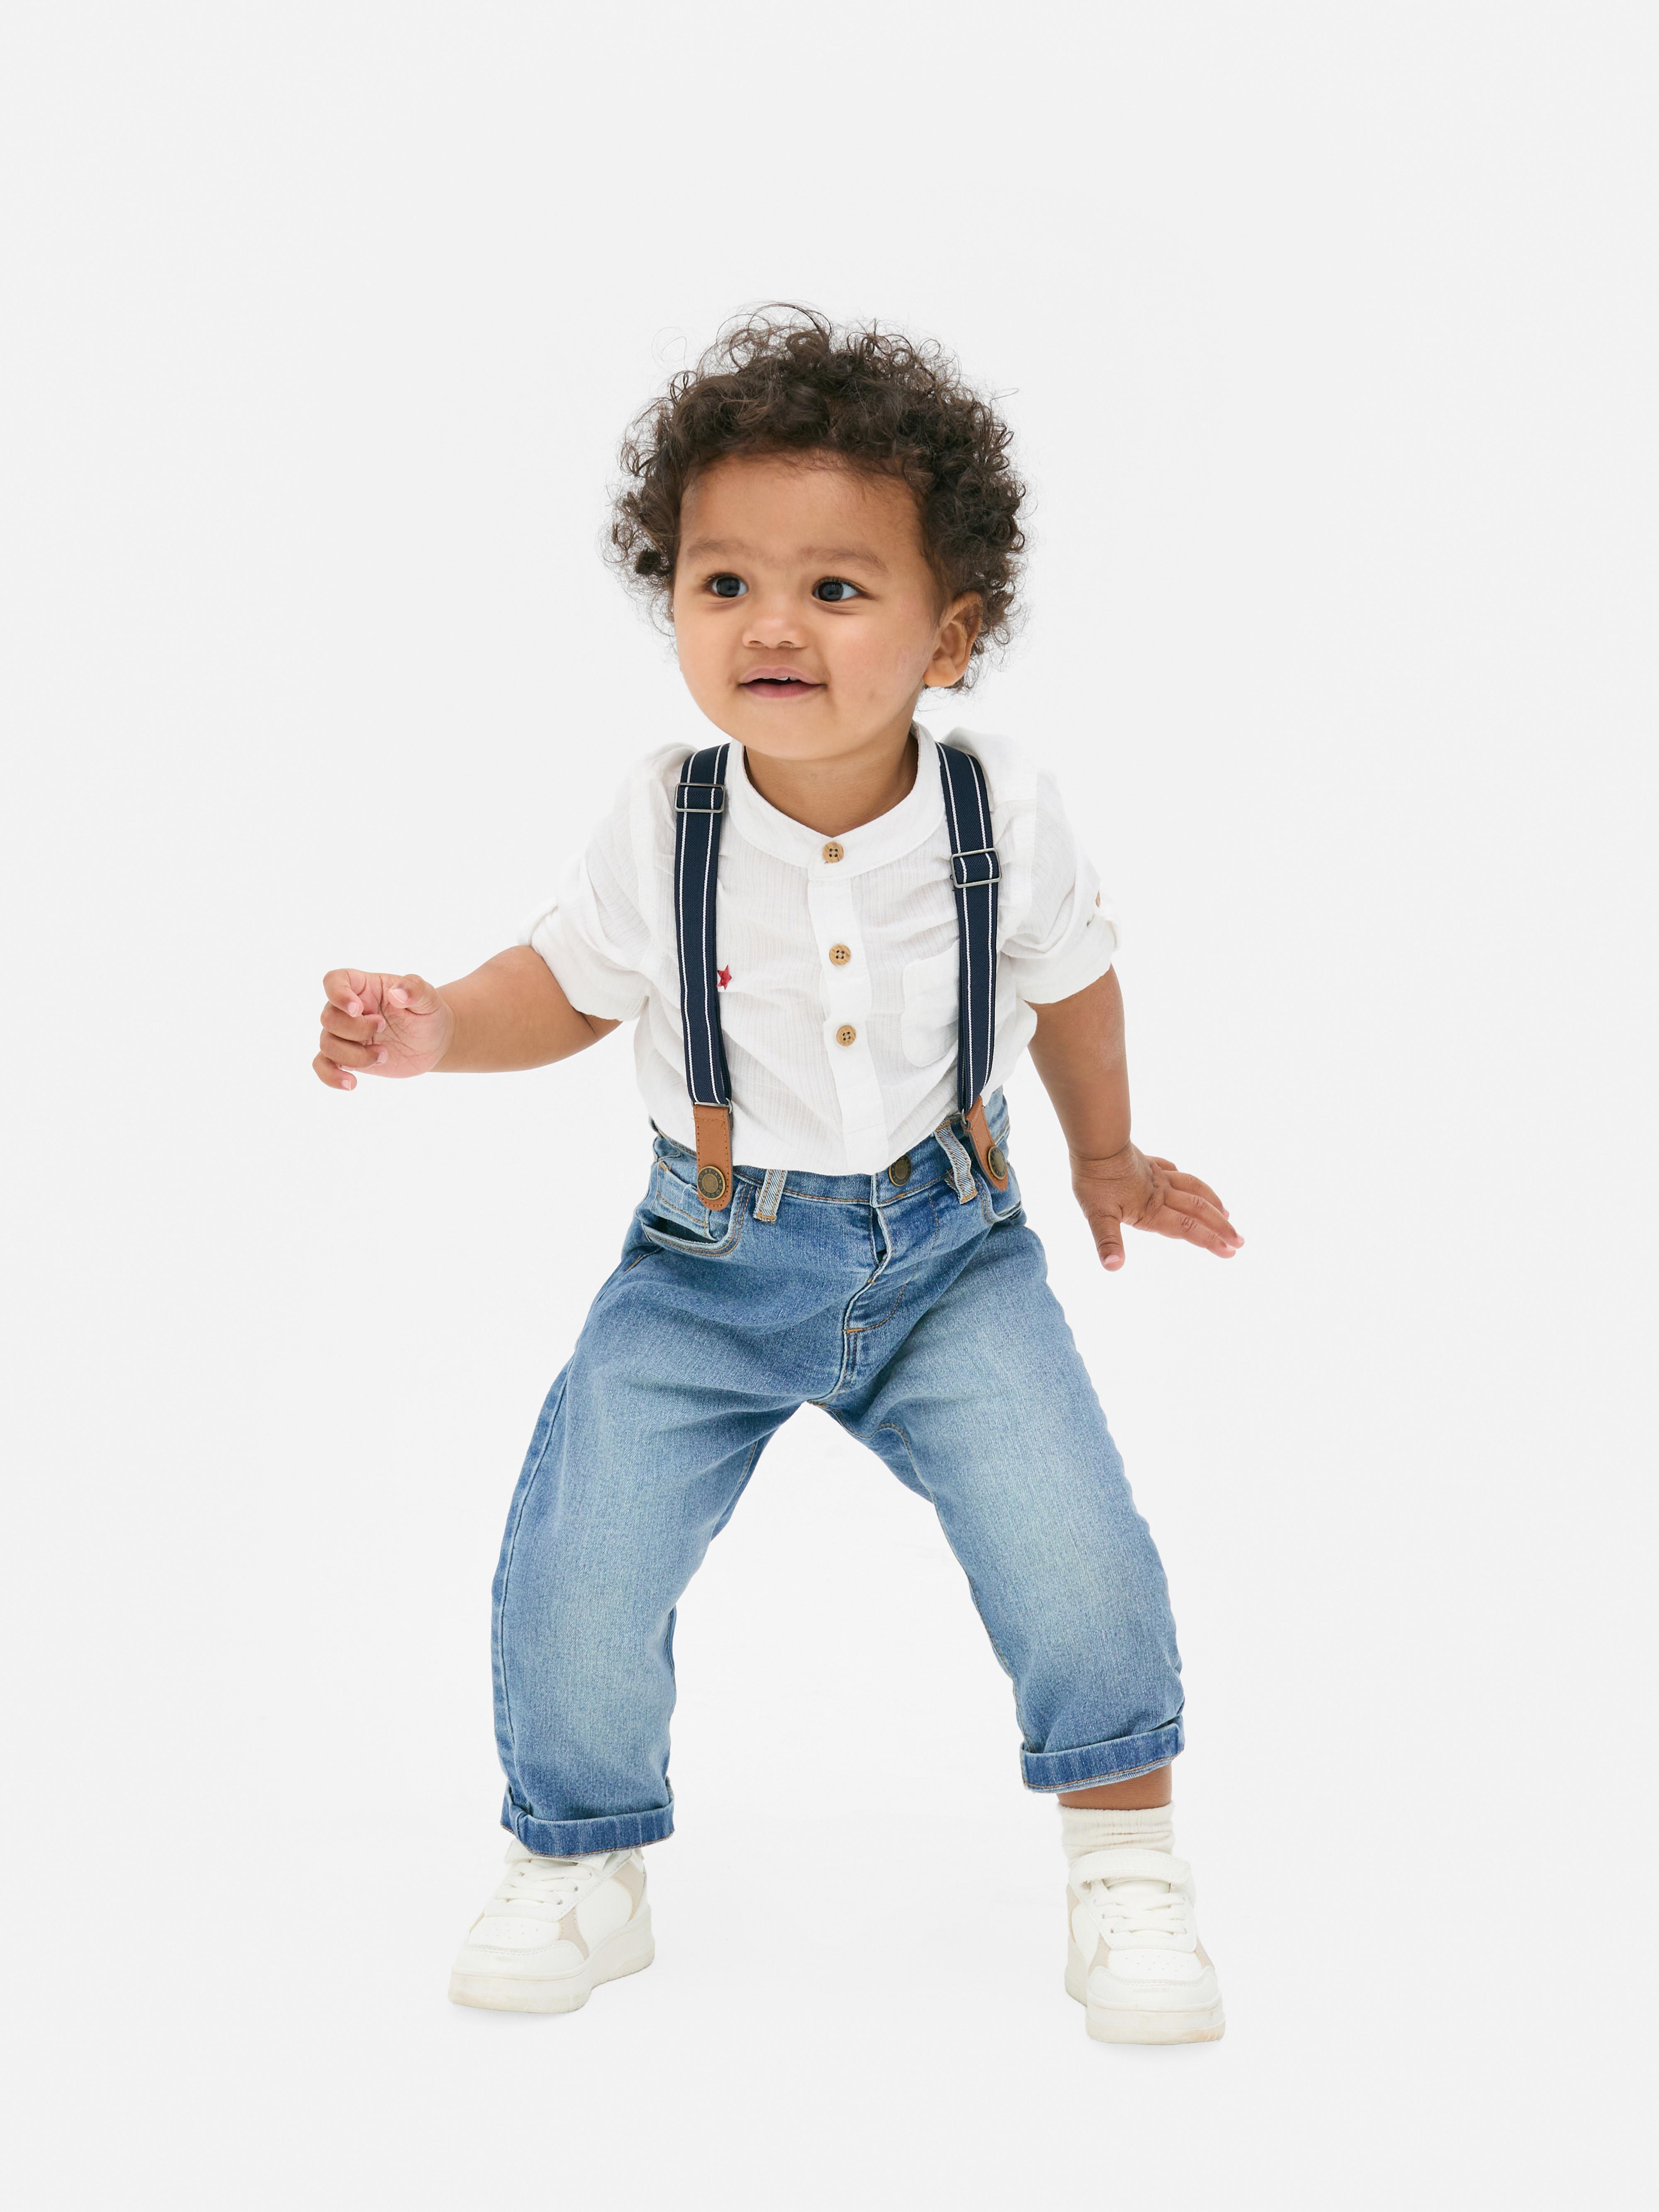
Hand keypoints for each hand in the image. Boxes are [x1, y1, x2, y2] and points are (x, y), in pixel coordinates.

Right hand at [313, 969, 453, 1090]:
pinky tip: (351, 1084)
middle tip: (383, 1028)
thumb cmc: (427, 1013)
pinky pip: (322, 1066)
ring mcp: (344, 1035)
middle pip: (329, 1018)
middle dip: (356, 1029)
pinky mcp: (346, 1058)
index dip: (337, 994)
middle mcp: (347, 1010)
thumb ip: (415, 989)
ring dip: (355, 1055)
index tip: (357, 1010)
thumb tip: (397, 993)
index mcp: (363, 987)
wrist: (432, 1043)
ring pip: (327, 1044)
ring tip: (384, 1054)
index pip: (334, 981)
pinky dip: (330, 1076)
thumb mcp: (428, 998)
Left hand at [1071, 1143, 1242, 1269]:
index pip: (1188, 1228)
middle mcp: (1161, 1193)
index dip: (1210, 1240)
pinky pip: (1173, 1170)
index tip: (1231, 1252)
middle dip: (1221, 1226)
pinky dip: (1185, 1179)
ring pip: (1193, 1188)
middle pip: (1198, 1210)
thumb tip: (1113, 1266)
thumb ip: (1108, 1242)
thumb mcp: (1097, 1215)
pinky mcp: (1148, 1163)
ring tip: (1226, 1212)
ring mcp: (1157, 1176)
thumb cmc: (1094, 1181)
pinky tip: (1186, 1179)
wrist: (1095, 1142)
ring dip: (1212, 1201)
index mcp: (1152, 1210)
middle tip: (1240, 1240)